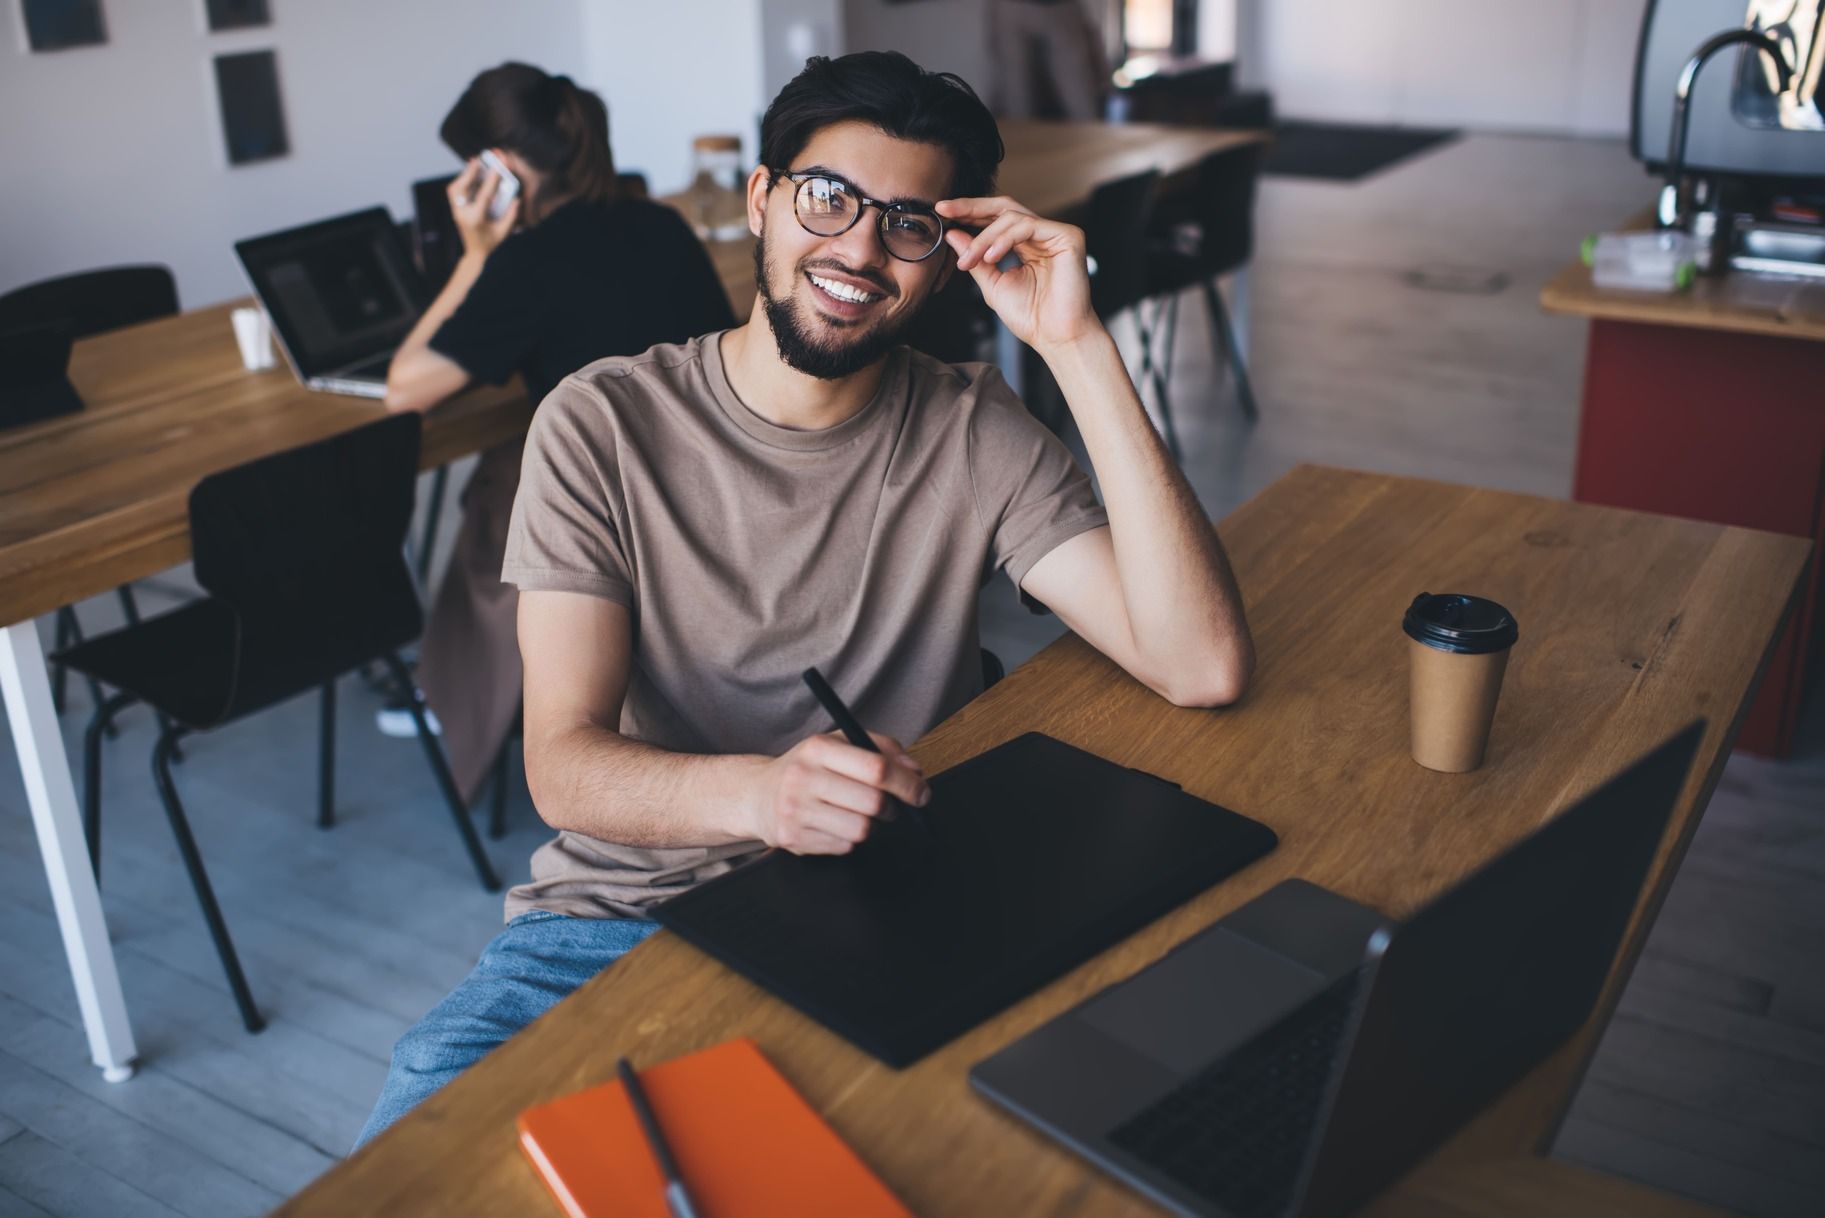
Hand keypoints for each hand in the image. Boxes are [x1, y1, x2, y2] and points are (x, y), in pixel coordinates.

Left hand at [447, 155, 519, 258]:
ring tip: (473, 164)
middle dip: (469, 173)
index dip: (491, 180)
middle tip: (476, 159)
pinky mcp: (455, 210)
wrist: (475, 253)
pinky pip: (455, 192)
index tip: (496, 167)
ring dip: (464, 175)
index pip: (483, 196)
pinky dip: (462, 181)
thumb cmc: (491, 243)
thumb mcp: (504, 231)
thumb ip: (511, 215)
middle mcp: (463, 214)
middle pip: (461, 189)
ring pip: (455, 189)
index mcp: (476, 219)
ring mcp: (457, 212)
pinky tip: (470, 174)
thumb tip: (516, 199)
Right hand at [747, 732, 930, 854]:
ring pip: (860, 830)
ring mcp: (796, 810)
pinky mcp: (792, 838)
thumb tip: (915, 770)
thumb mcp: (838, 745)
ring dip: (870, 826)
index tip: (921, 792)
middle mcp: (804, 777)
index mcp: (819, 748)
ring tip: (858, 815)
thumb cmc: (807, 767)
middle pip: (872, 803)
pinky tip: (835, 825)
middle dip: (892, 808)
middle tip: (891, 807)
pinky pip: (843, 847)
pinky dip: (848, 839)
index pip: (876, 768)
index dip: (907, 783)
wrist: (757, 794)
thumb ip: (880, 749)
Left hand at [937, 196, 1101, 352]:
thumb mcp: (993, 284)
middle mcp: (1041, 235)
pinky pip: (1027, 226)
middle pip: (1003, 207)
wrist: (1055, 337)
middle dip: (971, 207)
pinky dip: (1004, 240)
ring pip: (1011, 217)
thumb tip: (952, 234)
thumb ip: (975, 258)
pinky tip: (990, 257)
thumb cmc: (1030, 316)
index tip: (942, 213)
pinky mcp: (1068, 236)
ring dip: (983, 238)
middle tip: (945, 210)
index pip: (995, 219)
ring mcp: (1055, 233)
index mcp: (1026, 244)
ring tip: (969, 260)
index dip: (969, 213)